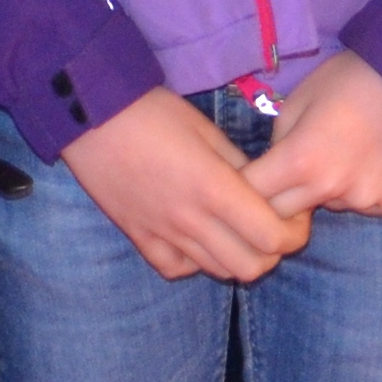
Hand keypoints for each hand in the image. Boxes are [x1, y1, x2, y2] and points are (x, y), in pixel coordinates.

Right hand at [62, 87, 308, 281]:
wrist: (88, 112)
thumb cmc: (150, 110)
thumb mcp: (204, 128)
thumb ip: (238, 165)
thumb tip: (264, 191)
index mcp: (214, 187)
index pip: (273, 237)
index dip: (293, 231)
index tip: (292, 213)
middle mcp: (192, 220)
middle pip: (253, 266)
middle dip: (271, 249)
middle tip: (266, 224)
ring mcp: (163, 234)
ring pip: (220, 271)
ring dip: (237, 255)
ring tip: (232, 229)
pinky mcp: (139, 238)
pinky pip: (178, 269)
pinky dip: (195, 260)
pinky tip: (194, 236)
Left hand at [241, 51, 381, 218]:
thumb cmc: (344, 82)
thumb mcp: (297, 101)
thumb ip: (279, 141)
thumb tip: (274, 171)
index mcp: (301, 161)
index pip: (256, 194)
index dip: (244, 188)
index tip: (242, 182)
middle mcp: (331, 190)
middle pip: (285, 216)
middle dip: (276, 199)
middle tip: (284, 174)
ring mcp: (365, 202)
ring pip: (326, 207)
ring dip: (321, 192)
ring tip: (339, 154)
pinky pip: (360, 206)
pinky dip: (355, 191)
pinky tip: (367, 161)